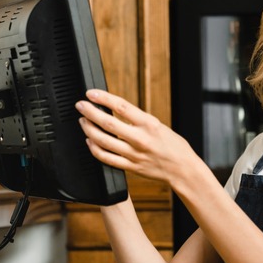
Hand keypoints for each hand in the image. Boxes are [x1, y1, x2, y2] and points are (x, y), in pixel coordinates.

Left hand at [76, 89, 201, 184]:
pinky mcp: (130, 167)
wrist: (183, 169)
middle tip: (80, 105)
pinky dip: (95, 149)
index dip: (103, 98)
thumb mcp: (158, 125)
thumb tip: (116, 109)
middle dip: (90, 112)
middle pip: (108, 123)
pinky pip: (106, 158)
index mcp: (149, 124)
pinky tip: (90, 142)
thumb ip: (138, 120)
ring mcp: (133, 154)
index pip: (121, 106)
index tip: (91, 93)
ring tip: (83, 122)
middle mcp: (140, 138)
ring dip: (89, 130)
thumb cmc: (173, 145)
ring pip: (103, 141)